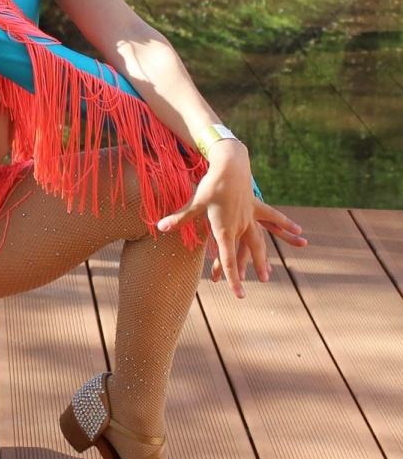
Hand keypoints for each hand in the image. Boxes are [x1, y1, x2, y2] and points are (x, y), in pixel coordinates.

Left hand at [156, 140, 307, 297]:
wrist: (231, 165)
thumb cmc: (211, 184)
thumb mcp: (195, 202)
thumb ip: (180, 218)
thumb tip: (160, 227)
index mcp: (225, 229)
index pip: (228, 259)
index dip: (232, 278)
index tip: (239, 294)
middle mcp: (240, 226)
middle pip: (247, 253)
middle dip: (252, 269)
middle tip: (259, 283)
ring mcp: (250, 217)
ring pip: (259, 242)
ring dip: (264, 257)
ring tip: (269, 272)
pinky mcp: (256, 207)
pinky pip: (272, 220)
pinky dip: (284, 226)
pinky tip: (298, 231)